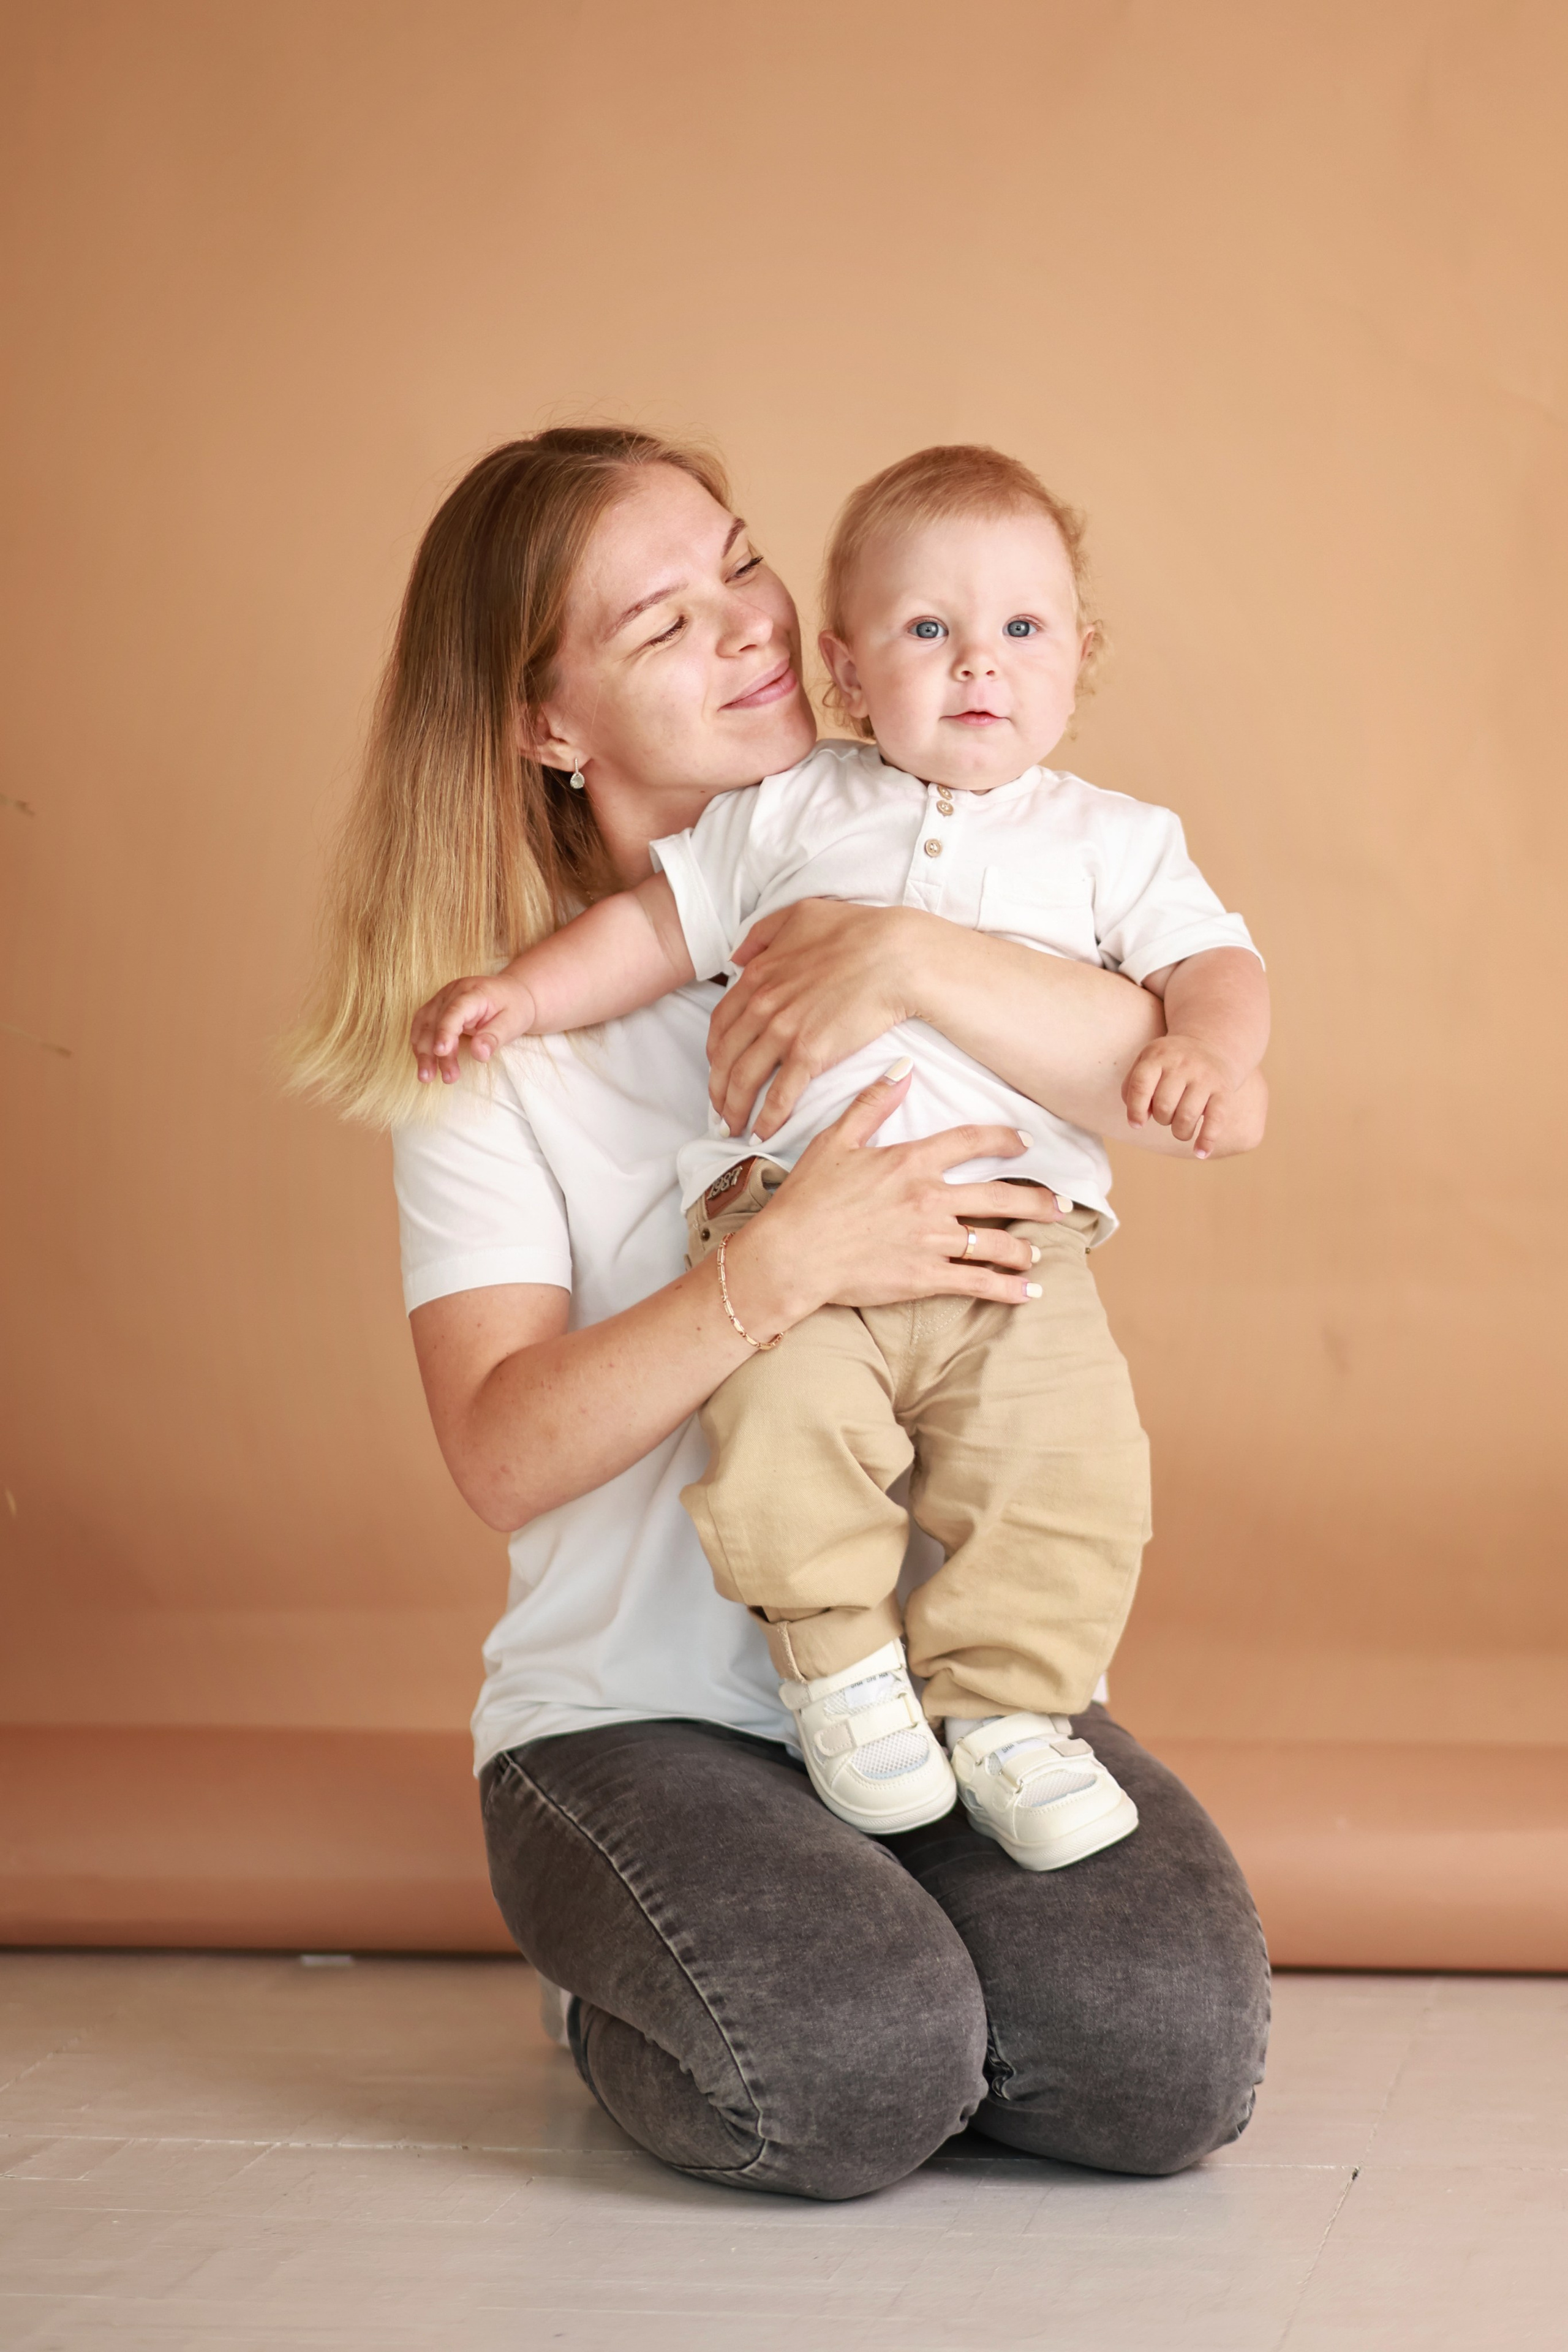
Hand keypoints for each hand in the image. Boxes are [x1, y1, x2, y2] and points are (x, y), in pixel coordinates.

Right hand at [411, 971, 537, 1084]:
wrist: (513, 993)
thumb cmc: (514, 1008)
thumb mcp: (513, 1023)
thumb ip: (494, 1037)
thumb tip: (478, 1054)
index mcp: (474, 992)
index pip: (454, 1011)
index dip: (445, 1031)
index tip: (441, 1052)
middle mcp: (453, 992)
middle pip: (435, 1020)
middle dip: (432, 1051)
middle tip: (438, 1077)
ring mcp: (443, 998)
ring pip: (424, 1024)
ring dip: (422, 1051)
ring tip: (426, 1077)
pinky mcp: (438, 1007)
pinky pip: (423, 1026)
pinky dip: (421, 1045)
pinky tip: (426, 1063)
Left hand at [706, 900, 917, 1140]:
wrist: (896, 953)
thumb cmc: (856, 930)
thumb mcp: (799, 915)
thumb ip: (762, 934)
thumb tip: (737, 956)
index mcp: (758, 975)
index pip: (721, 1023)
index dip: (715, 1052)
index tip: (718, 1070)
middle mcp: (763, 1005)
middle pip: (726, 1057)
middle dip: (718, 1089)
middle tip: (719, 1110)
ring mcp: (784, 1030)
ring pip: (744, 1079)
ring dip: (734, 1109)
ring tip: (734, 1129)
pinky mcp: (810, 1053)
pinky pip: (780, 1094)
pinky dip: (768, 1117)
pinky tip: (764, 1132)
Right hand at [718, 1062, 1068, 1335]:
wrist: (791, 1254)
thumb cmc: (807, 1198)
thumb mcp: (834, 1141)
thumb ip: (871, 1104)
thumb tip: (903, 1069)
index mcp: (911, 1162)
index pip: (972, 1142)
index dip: (1005, 1140)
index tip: (1026, 1143)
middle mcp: (930, 1199)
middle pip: (1001, 1196)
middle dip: (1037, 1202)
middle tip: (1061, 1206)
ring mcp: (931, 1240)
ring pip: (995, 1243)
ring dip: (1023, 1249)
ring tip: (1037, 1253)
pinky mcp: (924, 1278)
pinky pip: (977, 1284)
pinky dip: (1007, 1290)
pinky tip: (1027, 1294)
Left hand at [1122, 1033, 1235, 1156]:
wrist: (1211, 1045)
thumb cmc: (1170, 1063)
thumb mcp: (1147, 1062)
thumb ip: (1133, 1087)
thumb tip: (1137, 1120)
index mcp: (1158, 1055)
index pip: (1140, 1086)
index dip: (1135, 1110)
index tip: (1137, 1124)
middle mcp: (1183, 1064)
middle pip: (1164, 1106)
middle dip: (1161, 1119)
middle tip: (1167, 1115)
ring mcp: (1205, 1077)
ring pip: (1186, 1117)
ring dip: (1179, 1132)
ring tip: (1181, 1128)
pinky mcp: (1224, 1090)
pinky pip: (1215, 1120)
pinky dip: (1207, 1140)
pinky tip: (1200, 1153)